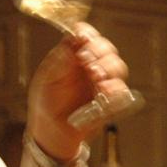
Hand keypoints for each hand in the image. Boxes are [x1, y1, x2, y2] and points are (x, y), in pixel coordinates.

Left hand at [27, 22, 129, 160]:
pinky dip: (116, 89)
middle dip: (101, 52)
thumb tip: (71, 40)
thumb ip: (60, 61)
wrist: (51, 133)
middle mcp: (90, 65)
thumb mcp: (46, 79)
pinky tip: (104, 91)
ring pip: (118, 67)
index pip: (85, 35)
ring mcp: (102, 82)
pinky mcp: (110, 101)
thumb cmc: (45, 103)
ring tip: (96, 77)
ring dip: (109, 68)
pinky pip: (121, 91)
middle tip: (88, 61)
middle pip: (106, 48)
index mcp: (73, 55)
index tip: (84, 39)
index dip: (87, 34)